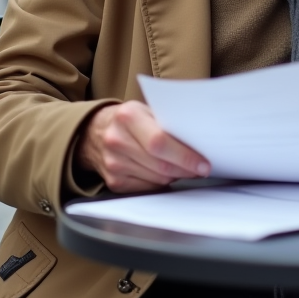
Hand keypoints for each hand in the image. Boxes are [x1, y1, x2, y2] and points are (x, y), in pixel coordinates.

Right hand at [76, 101, 209, 192]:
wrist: (95, 132)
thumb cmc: (130, 119)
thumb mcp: (146, 110)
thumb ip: (168, 123)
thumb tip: (199, 142)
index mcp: (128, 116)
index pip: (160, 142)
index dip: (184, 156)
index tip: (203, 164)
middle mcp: (117, 140)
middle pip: (160, 164)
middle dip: (186, 169)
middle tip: (201, 169)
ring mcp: (113, 164)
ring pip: (157, 178)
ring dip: (175, 176)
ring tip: (184, 167)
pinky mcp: (114, 182)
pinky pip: (148, 188)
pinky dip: (161, 182)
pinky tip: (165, 172)